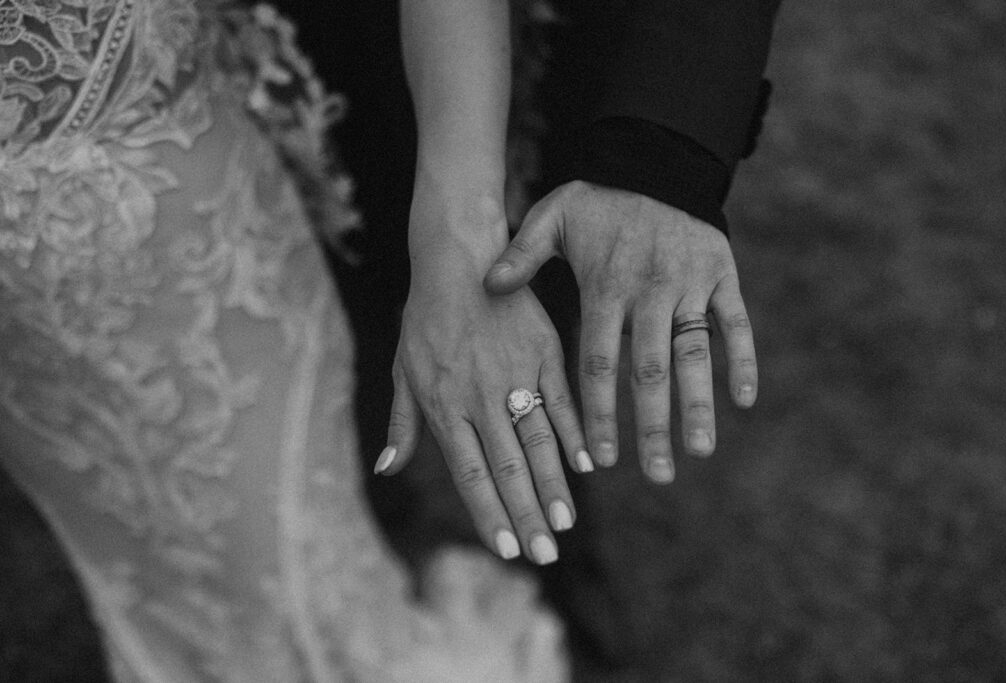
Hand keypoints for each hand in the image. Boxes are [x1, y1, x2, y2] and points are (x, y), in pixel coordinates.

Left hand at [377, 189, 587, 564]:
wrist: (459, 257)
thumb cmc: (425, 317)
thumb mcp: (403, 368)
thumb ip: (401, 422)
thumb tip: (389, 469)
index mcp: (445, 405)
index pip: (470, 474)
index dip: (489, 514)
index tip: (506, 549)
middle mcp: (480, 397)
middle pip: (507, 468)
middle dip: (527, 516)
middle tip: (544, 556)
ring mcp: (514, 374)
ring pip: (538, 441)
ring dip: (553, 485)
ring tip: (566, 523)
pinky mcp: (543, 352)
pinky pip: (562, 400)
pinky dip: (575, 433)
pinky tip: (587, 465)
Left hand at [484, 181, 757, 483]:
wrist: (655, 164)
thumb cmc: (597, 202)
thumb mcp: (552, 217)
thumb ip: (522, 253)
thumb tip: (487, 286)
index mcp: (606, 287)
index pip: (599, 361)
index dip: (601, 411)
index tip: (602, 457)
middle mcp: (649, 291)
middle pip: (649, 369)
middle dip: (653, 425)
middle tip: (656, 476)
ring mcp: (689, 284)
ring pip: (694, 353)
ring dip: (698, 404)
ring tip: (699, 452)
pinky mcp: (722, 275)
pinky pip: (736, 323)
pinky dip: (742, 358)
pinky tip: (743, 400)